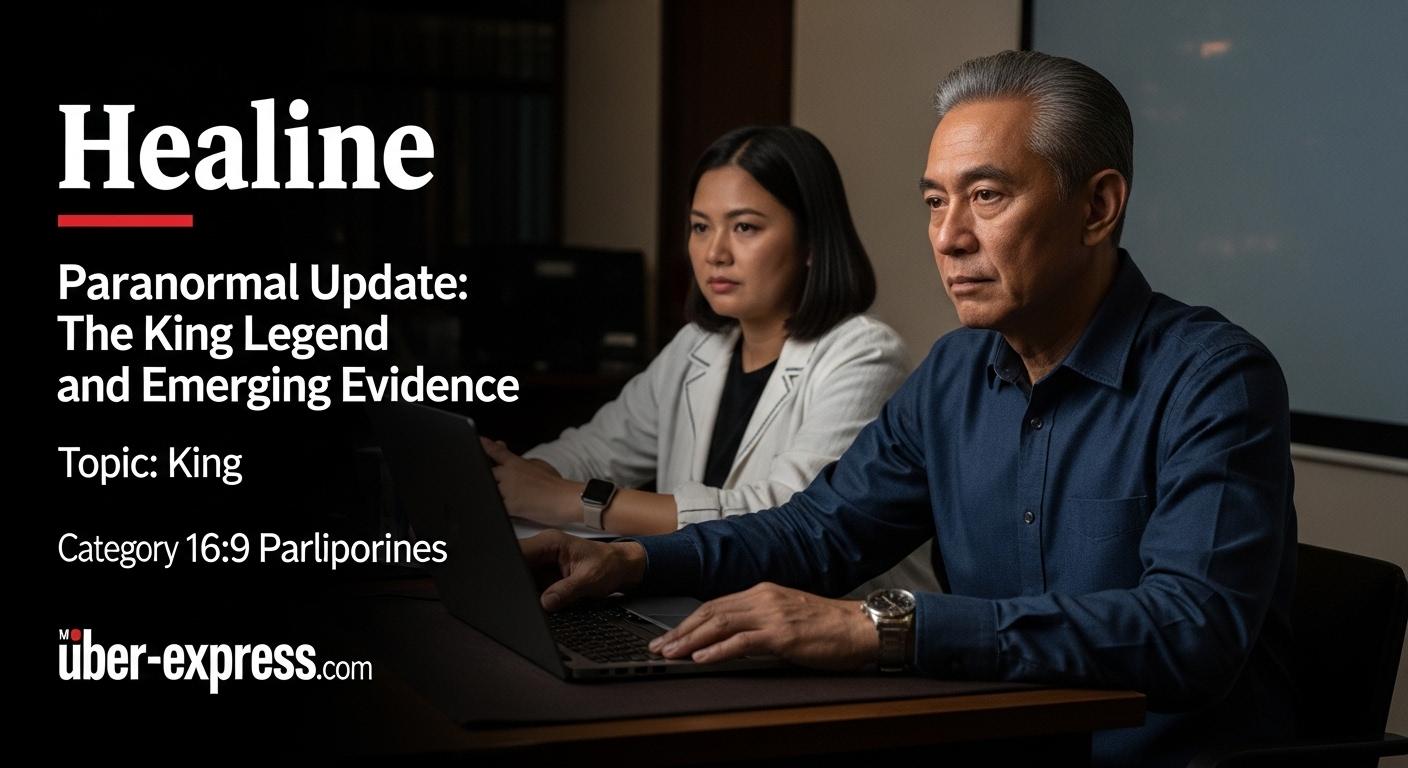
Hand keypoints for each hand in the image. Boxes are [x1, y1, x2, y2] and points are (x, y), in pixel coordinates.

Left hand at [481, 437, 582, 525]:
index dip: (483, 447)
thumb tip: (507, 454)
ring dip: (494, 496)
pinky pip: (496, 507)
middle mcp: (509, 474)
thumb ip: (521, 462)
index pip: (495, 452)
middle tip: (502, 487)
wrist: (567, 499)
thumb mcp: (538, 466)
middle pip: (486, 474)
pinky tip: (507, 512)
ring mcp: (508, 489)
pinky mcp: (510, 506)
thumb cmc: (556, 485)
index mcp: (516, 463)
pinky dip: (498, 510)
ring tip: (511, 501)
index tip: (477, 443)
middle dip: (489, 481)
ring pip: (489, 491)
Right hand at [519, 530, 646, 610]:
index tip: (511, 583)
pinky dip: (533, 593)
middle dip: (516, 581)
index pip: (520, 551)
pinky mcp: (546, 575)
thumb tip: (544, 603)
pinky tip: (540, 600)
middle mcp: (544, 550)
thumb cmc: (610, 564)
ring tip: (539, 596)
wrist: (623, 567)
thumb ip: (565, 591)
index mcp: (551, 542)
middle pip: (517, 564)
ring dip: (525, 589)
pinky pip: (532, 584)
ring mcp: (543, 562)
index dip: (510, 566)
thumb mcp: (589, 580)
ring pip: (522, 576)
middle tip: (521, 597)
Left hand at [647, 583, 879, 670]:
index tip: (669, 636)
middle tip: (658, 646)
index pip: (715, 605)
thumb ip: (760, 620)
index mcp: (762, 592)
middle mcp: (763, 598)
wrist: (859, 627)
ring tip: (670, 653)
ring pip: (720, 624)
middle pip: (710, 612)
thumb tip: (731, 637)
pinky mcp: (783, 634)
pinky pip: (742, 641)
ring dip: (690, 640)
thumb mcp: (786, 615)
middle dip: (680, 631)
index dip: (688, 621)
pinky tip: (701, 659)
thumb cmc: (827, 626)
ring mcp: (772, 615)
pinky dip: (717, 650)